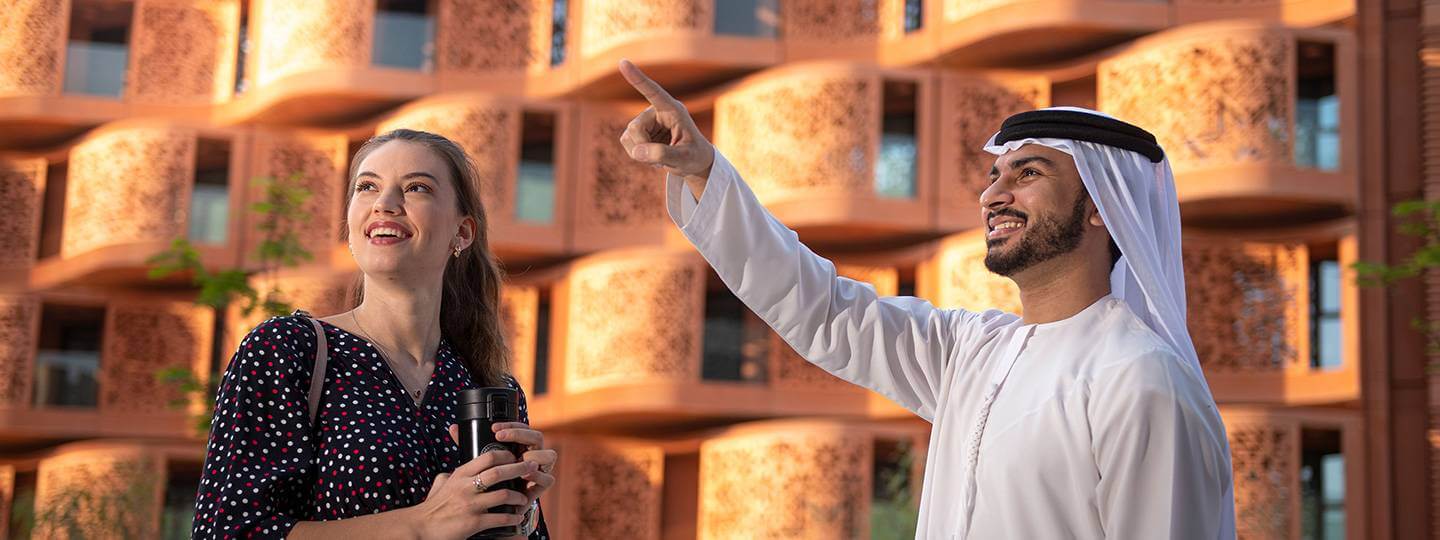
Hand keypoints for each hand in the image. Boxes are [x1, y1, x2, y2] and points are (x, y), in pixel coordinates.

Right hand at [413, 449, 533, 539]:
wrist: (421, 528)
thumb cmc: (432, 508)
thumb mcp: (441, 485)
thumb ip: (449, 476)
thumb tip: (452, 472)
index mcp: (461, 475)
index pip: (488, 457)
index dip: (506, 455)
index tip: (516, 457)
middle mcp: (466, 487)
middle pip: (499, 472)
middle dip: (520, 469)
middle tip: (532, 468)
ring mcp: (471, 505)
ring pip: (504, 495)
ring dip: (519, 497)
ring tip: (524, 499)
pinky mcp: (474, 522)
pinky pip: (500, 518)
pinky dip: (512, 518)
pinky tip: (517, 518)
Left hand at [447, 423, 557, 506]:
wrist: (493, 508)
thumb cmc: (487, 482)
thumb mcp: (478, 463)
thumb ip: (468, 446)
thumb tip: (452, 429)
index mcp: (520, 447)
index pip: (522, 428)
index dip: (511, 425)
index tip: (494, 428)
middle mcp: (532, 456)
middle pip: (537, 437)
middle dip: (520, 435)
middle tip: (500, 436)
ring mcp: (539, 471)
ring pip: (549, 455)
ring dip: (533, 455)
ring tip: (518, 459)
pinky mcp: (540, 487)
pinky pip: (548, 479)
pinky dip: (538, 476)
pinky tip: (525, 476)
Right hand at [618, 59, 714, 179]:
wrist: (692, 162)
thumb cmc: (694, 156)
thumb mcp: (685, 158)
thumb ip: (664, 154)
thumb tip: (638, 151)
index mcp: (673, 109)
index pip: (654, 92)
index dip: (638, 78)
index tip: (623, 62)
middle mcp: (657, 111)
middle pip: (635, 127)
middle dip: (645, 147)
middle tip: (663, 159)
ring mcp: (646, 120)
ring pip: (629, 137)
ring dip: (642, 153)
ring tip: (661, 156)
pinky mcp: (638, 130)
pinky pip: (626, 142)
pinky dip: (637, 154)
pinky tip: (652, 155)